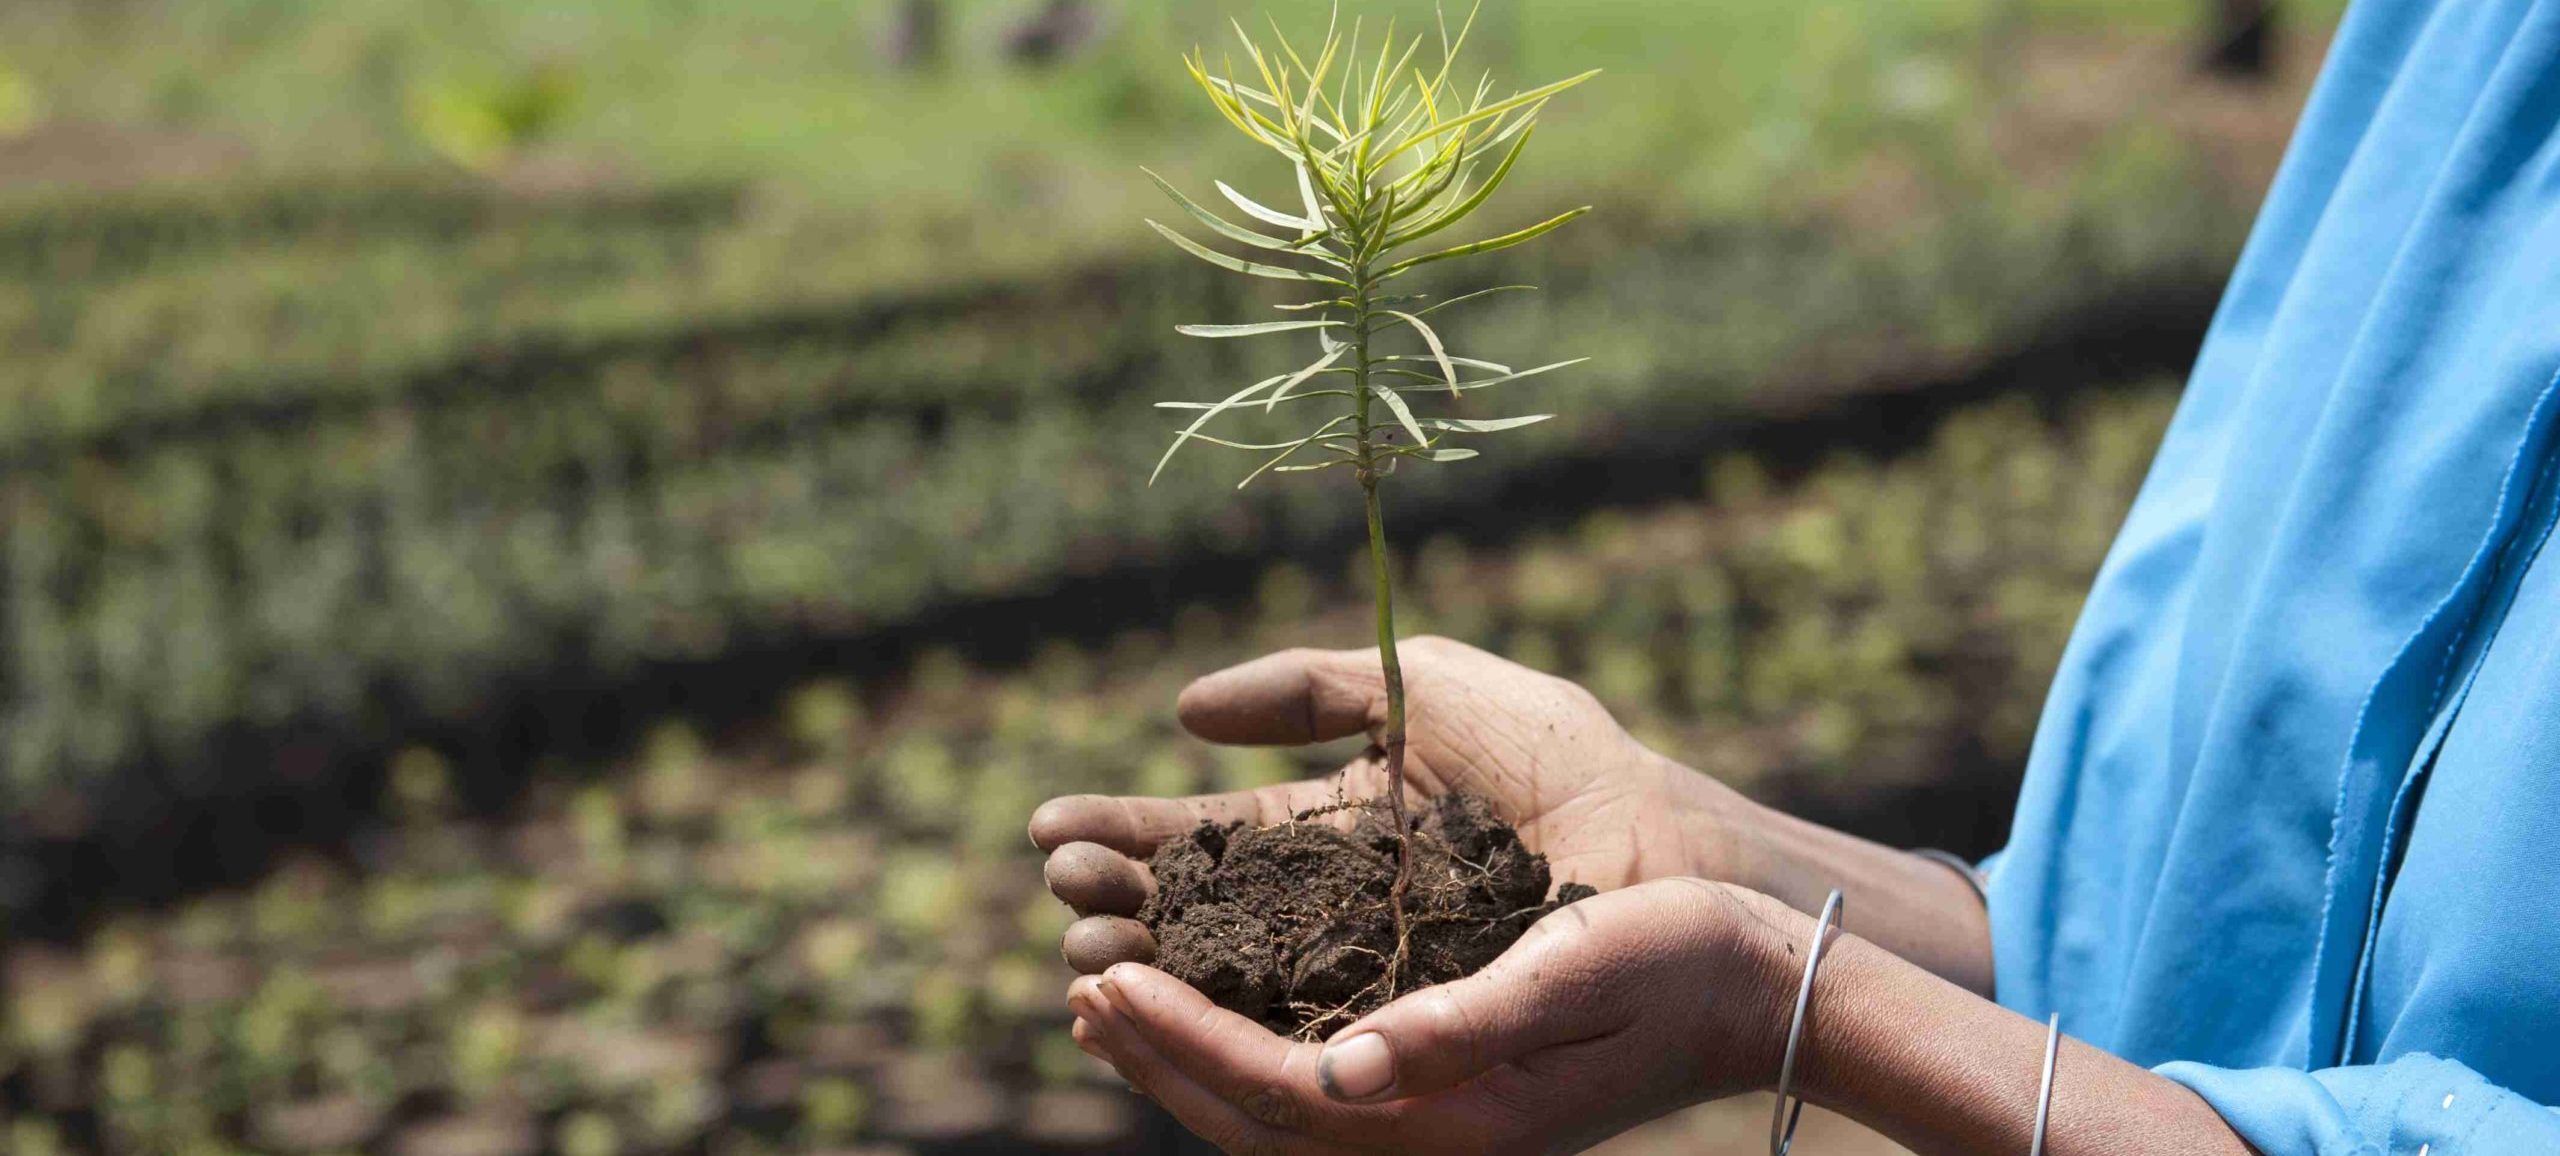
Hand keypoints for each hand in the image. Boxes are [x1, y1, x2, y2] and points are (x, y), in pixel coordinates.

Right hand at [1030, 638, 1749, 972]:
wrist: (1663, 835)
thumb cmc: (1558, 756)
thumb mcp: (1416, 689)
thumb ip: (1303, 690)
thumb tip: (1179, 714)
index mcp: (1331, 836)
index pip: (1204, 842)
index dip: (1125, 836)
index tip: (1049, 827)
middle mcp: (1332, 918)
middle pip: (1196, 919)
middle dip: (1118, 904)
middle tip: (1059, 887)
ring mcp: (1363, 981)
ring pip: (1226, 987)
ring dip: (1150, 971)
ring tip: (1091, 950)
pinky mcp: (1401, 1037)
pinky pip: (1293, 1041)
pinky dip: (1222, 1031)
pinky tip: (1163, 1012)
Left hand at [1066, 877, 1809, 1154]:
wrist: (1754, 991)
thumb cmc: (1671, 960)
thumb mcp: (1563, 971)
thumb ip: (1451, 1031)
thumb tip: (1332, 1074)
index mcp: (1452, 1122)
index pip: (1272, 1093)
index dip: (1177, 1039)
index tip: (1104, 977)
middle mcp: (1436, 1143)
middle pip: (1253, 1122)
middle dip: (1157, 1058)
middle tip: (1080, 987)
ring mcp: (1442, 1131)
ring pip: (1274, 1119)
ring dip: (1186, 1064)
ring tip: (1112, 1004)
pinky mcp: (1450, 1104)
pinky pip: (1315, 1098)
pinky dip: (1243, 1060)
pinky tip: (1210, 1013)